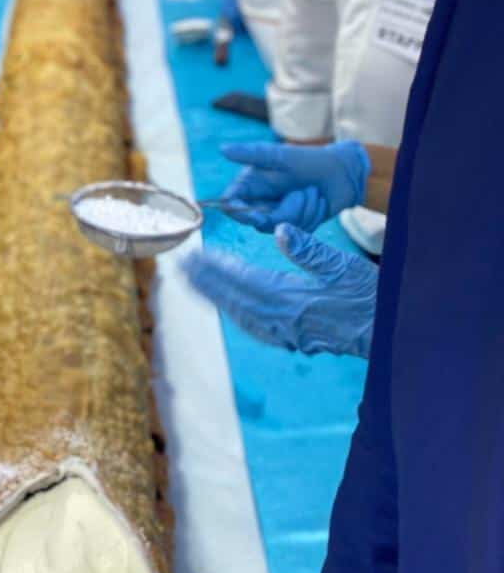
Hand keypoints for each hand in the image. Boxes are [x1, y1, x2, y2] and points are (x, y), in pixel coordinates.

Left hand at [182, 225, 376, 357]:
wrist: (390, 335)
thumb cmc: (371, 296)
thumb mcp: (344, 266)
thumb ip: (309, 249)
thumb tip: (279, 230)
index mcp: (293, 300)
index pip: (243, 281)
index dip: (217, 269)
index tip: (195, 256)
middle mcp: (284, 321)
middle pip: (234, 300)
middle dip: (206, 283)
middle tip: (181, 268)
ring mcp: (289, 334)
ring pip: (242, 315)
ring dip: (217, 299)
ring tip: (197, 284)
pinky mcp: (296, 341)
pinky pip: (256, 327)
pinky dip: (237, 314)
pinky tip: (231, 307)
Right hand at [219, 140, 369, 232]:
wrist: (343, 173)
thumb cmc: (310, 160)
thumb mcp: (281, 156)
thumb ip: (251, 154)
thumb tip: (222, 149)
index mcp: (250, 184)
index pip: (231, 204)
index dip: (239, 212)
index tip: (257, 216)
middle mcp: (260, 201)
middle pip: (258, 221)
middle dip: (286, 210)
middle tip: (303, 192)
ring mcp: (277, 215)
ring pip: (281, 227)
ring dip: (303, 210)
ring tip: (313, 192)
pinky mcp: (295, 226)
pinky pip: (298, 231)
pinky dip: (312, 216)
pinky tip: (318, 202)